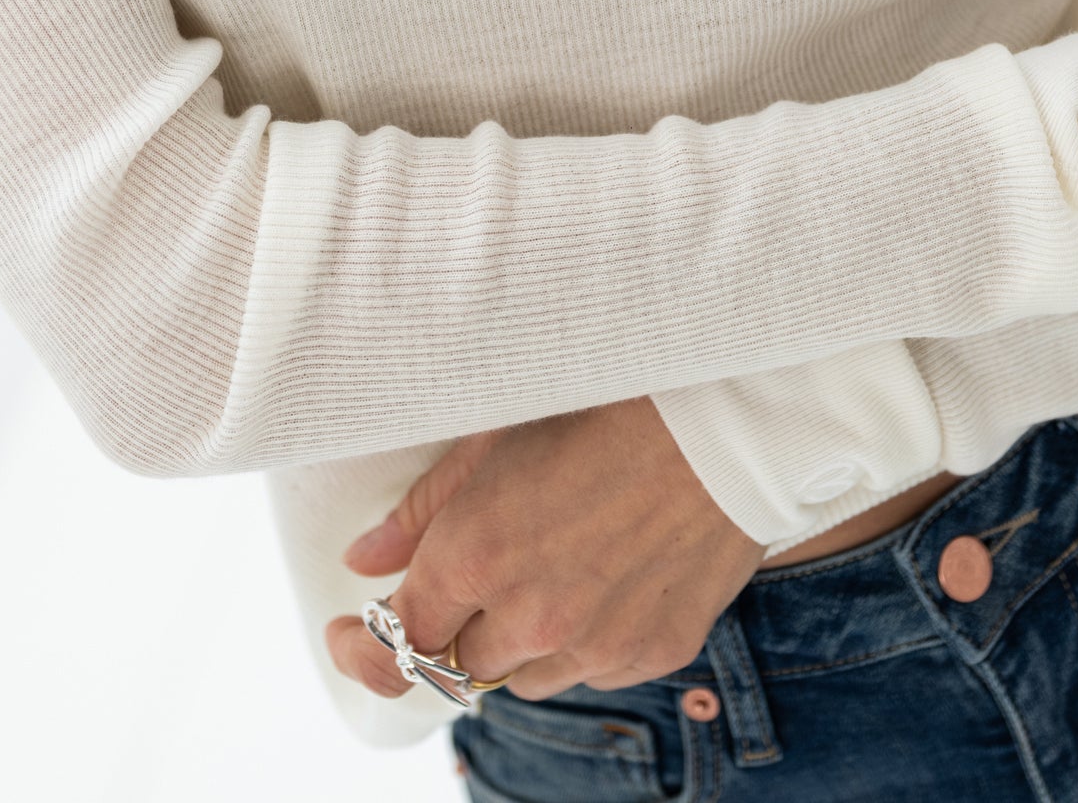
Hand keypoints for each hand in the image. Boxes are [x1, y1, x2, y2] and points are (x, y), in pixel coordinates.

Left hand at [327, 396, 763, 701]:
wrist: (726, 416)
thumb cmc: (606, 403)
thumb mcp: (498, 435)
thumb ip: (423, 508)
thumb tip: (361, 559)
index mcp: (476, 553)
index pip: (397, 641)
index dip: (363, 645)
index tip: (351, 632)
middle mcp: (530, 615)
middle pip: (460, 664)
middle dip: (449, 629)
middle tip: (462, 582)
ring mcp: (596, 643)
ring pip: (527, 676)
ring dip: (516, 640)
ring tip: (546, 564)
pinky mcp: (653, 651)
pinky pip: (594, 669)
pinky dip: (581, 640)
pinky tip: (601, 573)